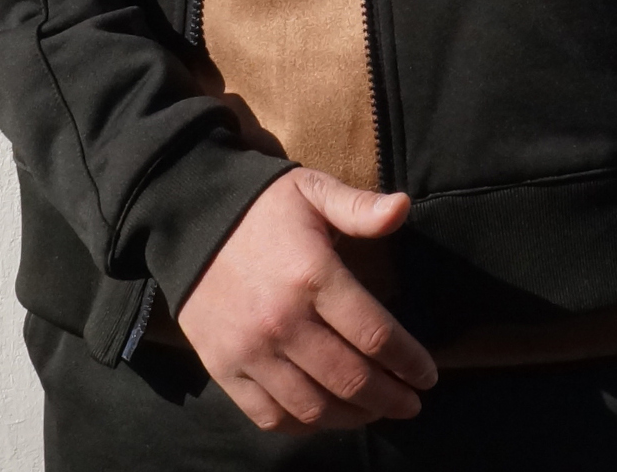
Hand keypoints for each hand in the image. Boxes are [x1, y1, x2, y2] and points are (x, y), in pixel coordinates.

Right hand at [177, 168, 437, 433]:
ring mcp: (251, 350)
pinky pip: (270, 415)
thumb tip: (404, 207)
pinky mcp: (223, 367)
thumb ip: (360, 207)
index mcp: (313, 276)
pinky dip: (304, 425)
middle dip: (390, 398)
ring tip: (375, 410)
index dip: (409, 361)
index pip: (375, 335)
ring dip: (353, 416)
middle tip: (410, 403)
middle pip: (351, 379)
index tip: (428, 375)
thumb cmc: (262, 205)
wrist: (188, 216)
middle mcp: (283, 321)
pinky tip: (325, 415)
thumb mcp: (313, 191)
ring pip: (314, 406)